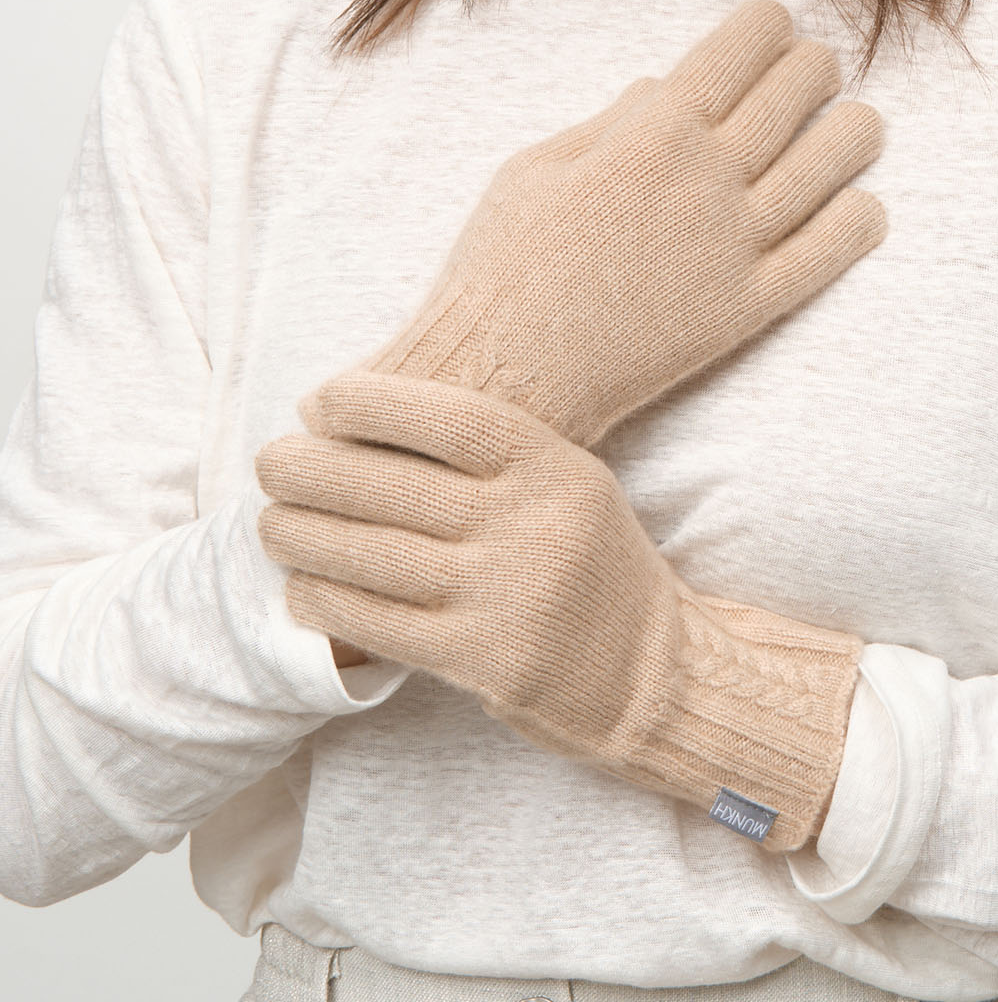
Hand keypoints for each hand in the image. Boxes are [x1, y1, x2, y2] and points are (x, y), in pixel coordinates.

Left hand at [258, 371, 862, 853]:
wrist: (652, 673)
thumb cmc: (591, 564)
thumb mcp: (568, 486)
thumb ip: (491, 461)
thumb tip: (367, 428)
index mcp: (555, 469)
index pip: (451, 419)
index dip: (375, 404)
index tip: (320, 401)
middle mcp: (532, 526)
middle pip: (397, 486)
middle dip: (315, 470)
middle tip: (269, 462)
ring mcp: (508, 596)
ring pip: (376, 555)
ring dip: (305, 537)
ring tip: (270, 523)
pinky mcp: (485, 661)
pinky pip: (382, 624)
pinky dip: (329, 604)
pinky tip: (301, 589)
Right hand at [351, 0, 886, 446]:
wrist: (505, 378)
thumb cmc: (503, 266)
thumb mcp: (535, 168)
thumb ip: (608, 123)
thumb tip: (660, 90)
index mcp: (650, 135)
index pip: (736, 53)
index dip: (766, 26)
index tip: (774, 23)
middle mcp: (704, 180)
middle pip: (791, 98)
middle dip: (815, 68)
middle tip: (819, 65)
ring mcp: (733, 246)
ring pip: (826, 167)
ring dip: (854, 133)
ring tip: (862, 121)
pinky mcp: (746, 309)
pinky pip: (824, 256)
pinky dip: (856, 223)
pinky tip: (866, 204)